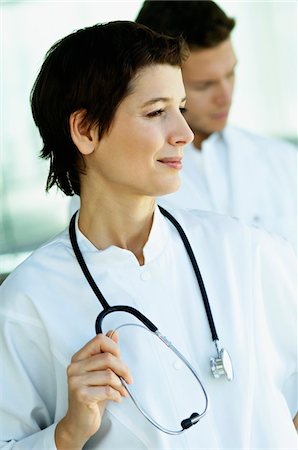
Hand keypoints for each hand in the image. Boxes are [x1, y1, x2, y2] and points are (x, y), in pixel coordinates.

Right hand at [55, 332, 131, 449]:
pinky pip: (107, 390)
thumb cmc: (92, 395)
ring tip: (121, 391)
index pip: (99, 340)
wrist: (79, 422)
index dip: (114, 348)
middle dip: (123, 369)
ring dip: (121, 385)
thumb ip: (106, 352)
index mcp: (79, 358)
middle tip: (128, 379)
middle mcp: (74, 367)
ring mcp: (75, 381)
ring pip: (109, 374)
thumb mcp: (101, 372)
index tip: (121, 359)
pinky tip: (116, 398)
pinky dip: (117, 395)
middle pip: (107, 357)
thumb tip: (114, 332)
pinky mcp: (80, 395)